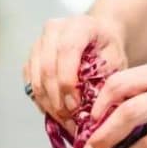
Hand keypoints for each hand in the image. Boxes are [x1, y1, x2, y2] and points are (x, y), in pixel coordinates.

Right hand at [23, 15, 127, 130]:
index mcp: (78, 25)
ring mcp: (39, 43)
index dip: (68, 82)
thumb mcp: (116, 61)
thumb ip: (105, 79)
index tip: (75, 107)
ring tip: (64, 122)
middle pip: (47, 67)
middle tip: (69, 121)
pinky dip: (41, 102)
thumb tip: (92, 109)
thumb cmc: (108, 49)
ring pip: (35, 78)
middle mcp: (54, 30)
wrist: (98, 36)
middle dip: (57, 99)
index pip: (67, 51)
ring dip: (48, 104)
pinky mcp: (31, 58)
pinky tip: (55, 114)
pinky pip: (30, 84)